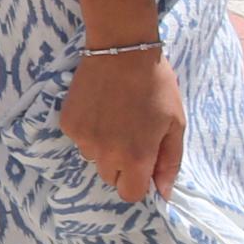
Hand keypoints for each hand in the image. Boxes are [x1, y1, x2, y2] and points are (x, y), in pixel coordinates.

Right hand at [60, 46, 186, 202]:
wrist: (122, 49)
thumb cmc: (156, 85)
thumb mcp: (175, 124)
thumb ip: (170, 162)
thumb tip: (163, 193)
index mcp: (136, 157)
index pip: (130, 194)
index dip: (139, 182)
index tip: (144, 164)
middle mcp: (105, 153)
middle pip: (110, 177)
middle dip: (122, 165)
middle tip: (132, 135)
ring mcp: (83, 138)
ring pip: (93, 158)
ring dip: (104, 148)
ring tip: (115, 119)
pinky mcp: (68, 123)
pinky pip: (80, 139)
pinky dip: (89, 131)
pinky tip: (100, 109)